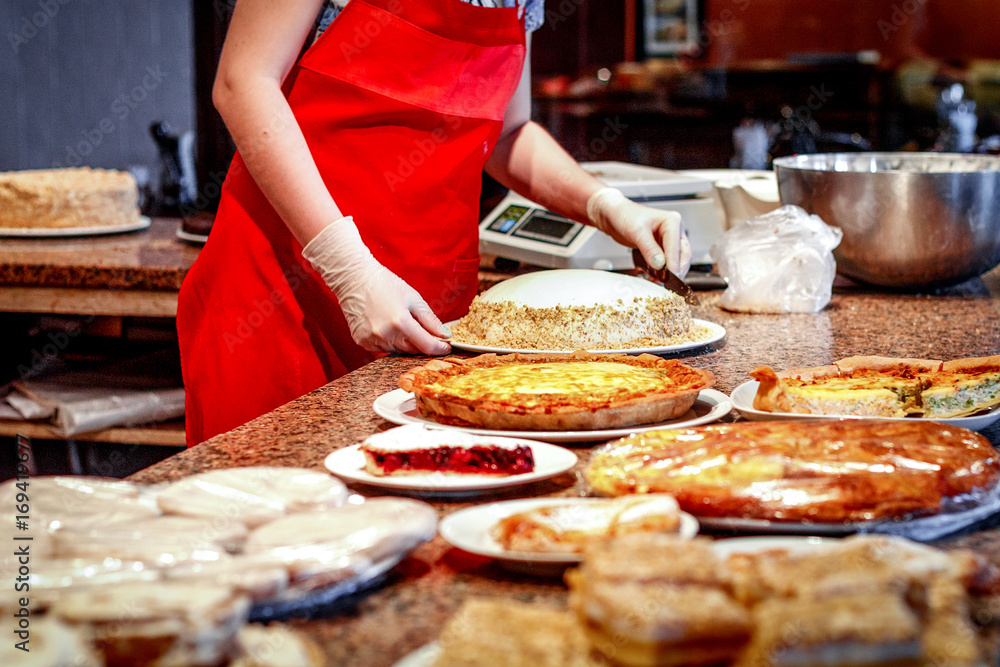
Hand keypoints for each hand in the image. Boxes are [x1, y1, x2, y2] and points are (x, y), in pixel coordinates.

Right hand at [302, 217, 450, 354]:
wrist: (354, 278)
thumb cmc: (385, 284)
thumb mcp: (413, 298)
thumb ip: (430, 320)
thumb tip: (445, 336)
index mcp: (401, 322)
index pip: (427, 345)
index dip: (439, 348)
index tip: (446, 346)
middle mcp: (385, 334)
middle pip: (413, 350)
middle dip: (423, 344)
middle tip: (426, 333)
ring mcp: (372, 339)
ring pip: (398, 351)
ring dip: (406, 343)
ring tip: (402, 324)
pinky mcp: (362, 341)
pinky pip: (383, 348)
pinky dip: (390, 341)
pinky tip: (387, 326)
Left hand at [586, 187, 691, 277]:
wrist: (613, 216)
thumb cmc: (624, 216)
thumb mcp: (636, 232)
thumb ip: (649, 248)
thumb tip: (660, 264)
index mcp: (672, 222)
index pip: (678, 247)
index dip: (674, 263)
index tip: (671, 276)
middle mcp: (673, 231)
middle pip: (682, 255)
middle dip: (675, 270)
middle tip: (668, 284)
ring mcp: (668, 240)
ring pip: (675, 261)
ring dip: (668, 273)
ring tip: (658, 282)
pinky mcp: (660, 249)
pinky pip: (665, 263)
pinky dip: (661, 272)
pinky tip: (653, 278)